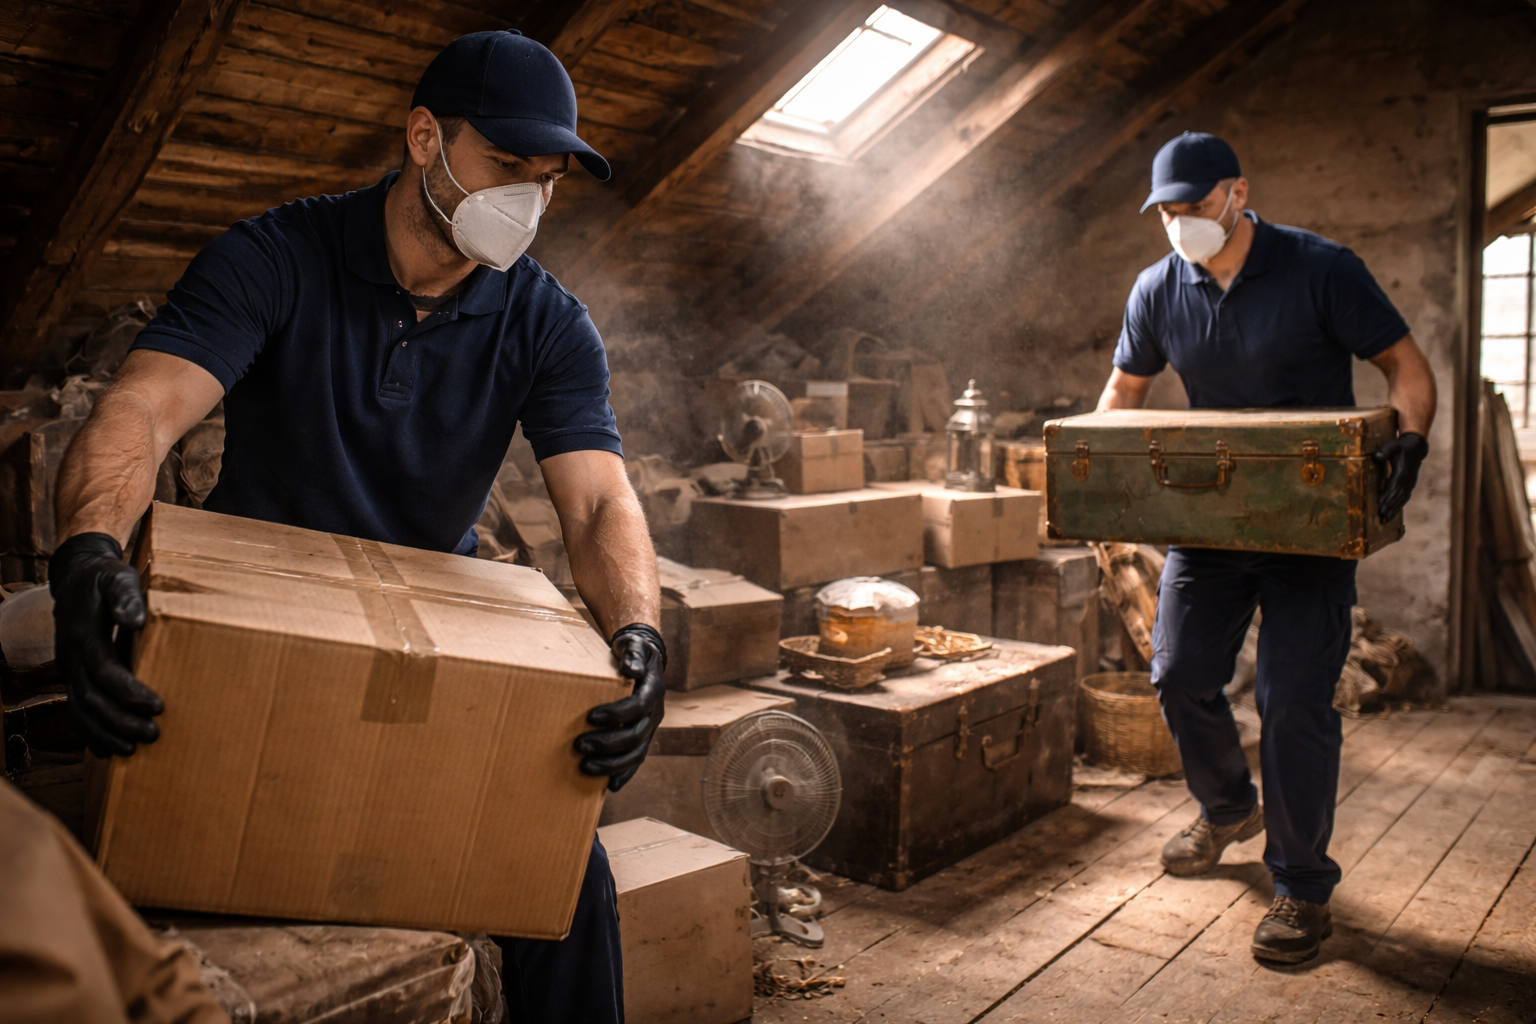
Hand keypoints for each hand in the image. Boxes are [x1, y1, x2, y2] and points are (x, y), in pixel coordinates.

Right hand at [50, 533, 162, 756]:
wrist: (76, 579)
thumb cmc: (104, 578)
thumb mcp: (117, 577)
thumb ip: (126, 596)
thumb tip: (135, 620)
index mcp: (83, 634)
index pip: (104, 670)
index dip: (129, 691)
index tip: (158, 706)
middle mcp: (70, 656)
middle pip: (90, 697)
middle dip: (120, 720)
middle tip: (152, 735)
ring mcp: (68, 669)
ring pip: (79, 710)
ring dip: (104, 733)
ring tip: (132, 749)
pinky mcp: (72, 676)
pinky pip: (75, 709)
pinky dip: (90, 732)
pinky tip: (108, 750)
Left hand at [575, 623, 665, 791]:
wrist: (642, 661)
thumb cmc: (633, 652)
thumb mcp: (633, 645)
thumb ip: (633, 653)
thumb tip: (630, 668)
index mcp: (653, 690)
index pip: (639, 706)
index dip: (617, 713)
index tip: (590, 717)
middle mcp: (655, 713)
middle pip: (636, 735)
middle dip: (607, 743)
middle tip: (578, 745)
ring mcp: (649, 729)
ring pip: (636, 754)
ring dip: (612, 764)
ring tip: (585, 766)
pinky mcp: (642, 739)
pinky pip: (635, 760)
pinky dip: (624, 774)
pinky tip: (609, 786)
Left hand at [1371, 431, 1428, 522]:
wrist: (1416, 448)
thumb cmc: (1400, 447)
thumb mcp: (1392, 446)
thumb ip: (1384, 452)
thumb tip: (1375, 458)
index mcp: (1403, 471)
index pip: (1395, 485)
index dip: (1388, 495)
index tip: (1380, 504)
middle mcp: (1408, 480)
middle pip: (1398, 495)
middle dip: (1389, 507)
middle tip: (1381, 517)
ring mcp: (1410, 484)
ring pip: (1402, 499)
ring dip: (1394, 510)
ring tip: (1385, 520)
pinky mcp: (1410, 486)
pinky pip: (1404, 498)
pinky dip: (1398, 507)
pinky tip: (1391, 514)